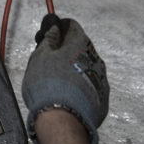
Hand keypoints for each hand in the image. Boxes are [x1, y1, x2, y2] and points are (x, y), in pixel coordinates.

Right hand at [22, 15, 108, 143]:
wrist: (63, 119)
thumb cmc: (49, 85)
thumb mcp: (40, 57)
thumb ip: (49, 39)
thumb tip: (54, 29)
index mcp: (80, 43)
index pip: (71, 25)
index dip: (59, 28)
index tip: (50, 35)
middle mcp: (95, 58)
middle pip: (80, 47)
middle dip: (66, 51)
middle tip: (49, 61)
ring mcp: (102, 79)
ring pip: (86, 67)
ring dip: (74, 69)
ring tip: (57, 82)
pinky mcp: (102, 98)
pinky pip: (90, 86)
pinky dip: (80, 87)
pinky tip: (67, 95)